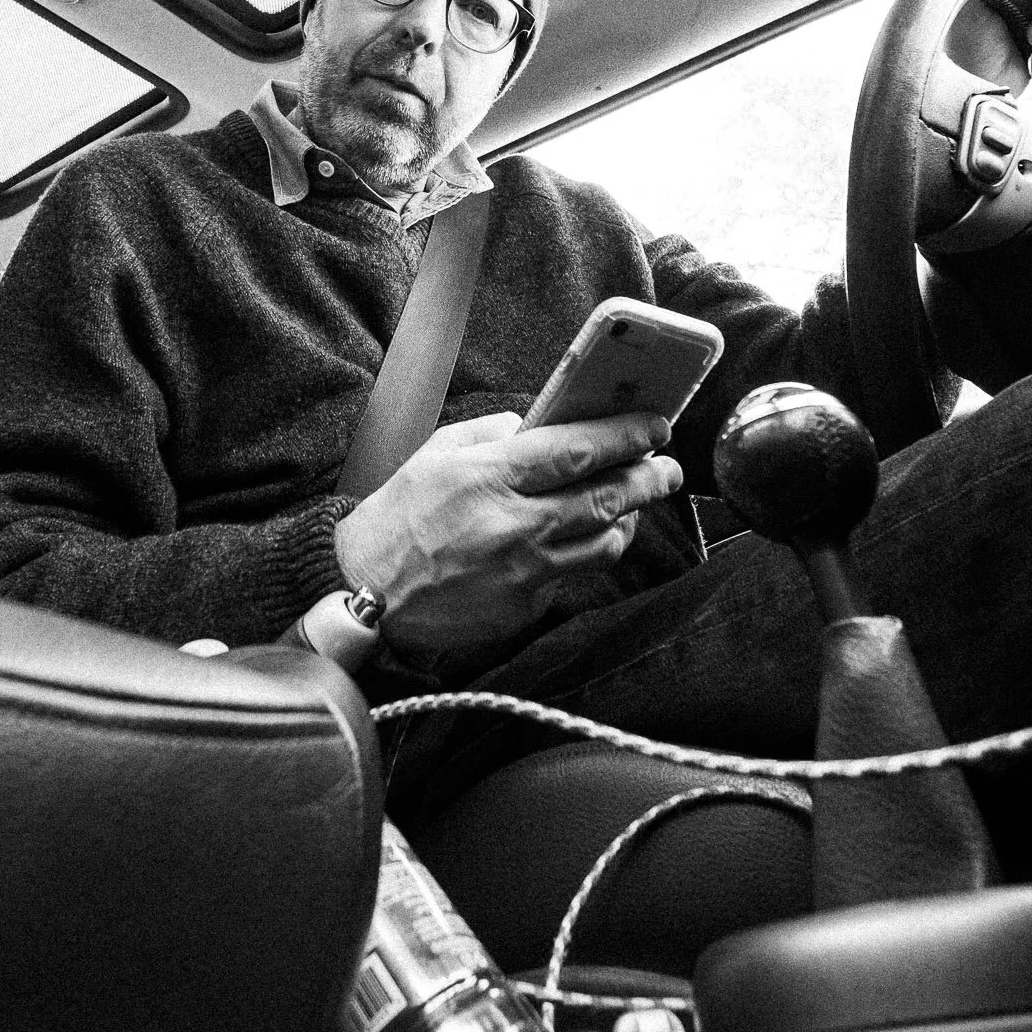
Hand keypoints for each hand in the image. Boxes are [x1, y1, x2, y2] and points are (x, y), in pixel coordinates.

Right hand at [333, 410, 683, 673]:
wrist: (363, 593)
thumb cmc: (397, 518)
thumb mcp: (435, 454)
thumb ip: (492, 433)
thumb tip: (536, 424)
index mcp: (490, 477)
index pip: (577, 449)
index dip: (625, 435)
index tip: (655, 426)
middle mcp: (513, 525)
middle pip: (605, 497)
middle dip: (648, 479)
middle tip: (668, 468)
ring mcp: (522, 572)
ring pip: (603, 544)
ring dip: (628, 520)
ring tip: (634, 503)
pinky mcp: (523, 608)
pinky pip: (572, 576)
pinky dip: (585, 554)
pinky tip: (586, 539)